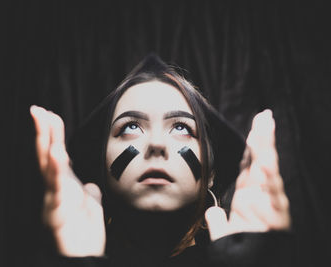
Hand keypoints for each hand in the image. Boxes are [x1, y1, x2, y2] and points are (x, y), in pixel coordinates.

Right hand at [30, 105, 105, 255]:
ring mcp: (54, 199)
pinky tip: (57, 155)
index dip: (53, 134)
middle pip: (47, 155)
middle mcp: (56, 188)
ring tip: (46, 123)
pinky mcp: (58, 212)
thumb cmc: (83, 233)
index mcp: (63, 185)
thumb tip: (91, 185)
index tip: (50, 114)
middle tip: (37, 110)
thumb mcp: (89, 206)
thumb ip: (88, 193)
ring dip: (47, 145)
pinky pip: (56, 189)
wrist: (83, 256)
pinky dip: (56, 172)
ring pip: (48, 168)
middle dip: (43, 132)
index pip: (56, 153)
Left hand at [205, 109, 290, 240]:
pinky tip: (264, 161)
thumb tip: (212, 212)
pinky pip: (273, 194)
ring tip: (266, 127)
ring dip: (267, 149)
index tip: (253, 128)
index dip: (251, 147)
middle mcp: (260, 197)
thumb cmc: (239, 253)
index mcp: (249, 197)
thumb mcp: (223, 233)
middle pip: (261, 162)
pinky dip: (269, 178)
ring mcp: (268, 204)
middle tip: (264, 116)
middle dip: (263, 138)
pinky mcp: (276, 216)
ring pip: (269, 171)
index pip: (249, 166)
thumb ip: (217, 220)